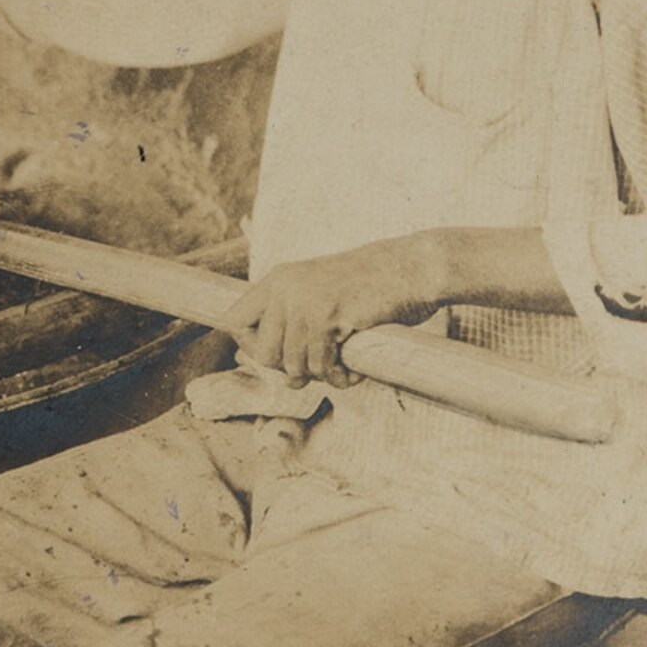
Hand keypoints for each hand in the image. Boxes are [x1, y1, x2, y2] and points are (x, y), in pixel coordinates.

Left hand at [225, 238, 435, 386]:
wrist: (413, 268)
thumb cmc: (371, 288)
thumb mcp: (319, 292)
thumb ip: (290, 318)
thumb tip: (263, 361)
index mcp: (278, 279)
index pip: (233, 321)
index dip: (250, 348)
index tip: (280, 355)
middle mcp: (285, 287)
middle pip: (262, 353)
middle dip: (289, 370)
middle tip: (316, 368)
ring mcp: (306, 300)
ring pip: (292, 364)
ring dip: (318, 376)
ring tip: (339, 370)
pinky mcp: (329, 315)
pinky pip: (320, 365)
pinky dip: (337, 378)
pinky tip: (352, 372)